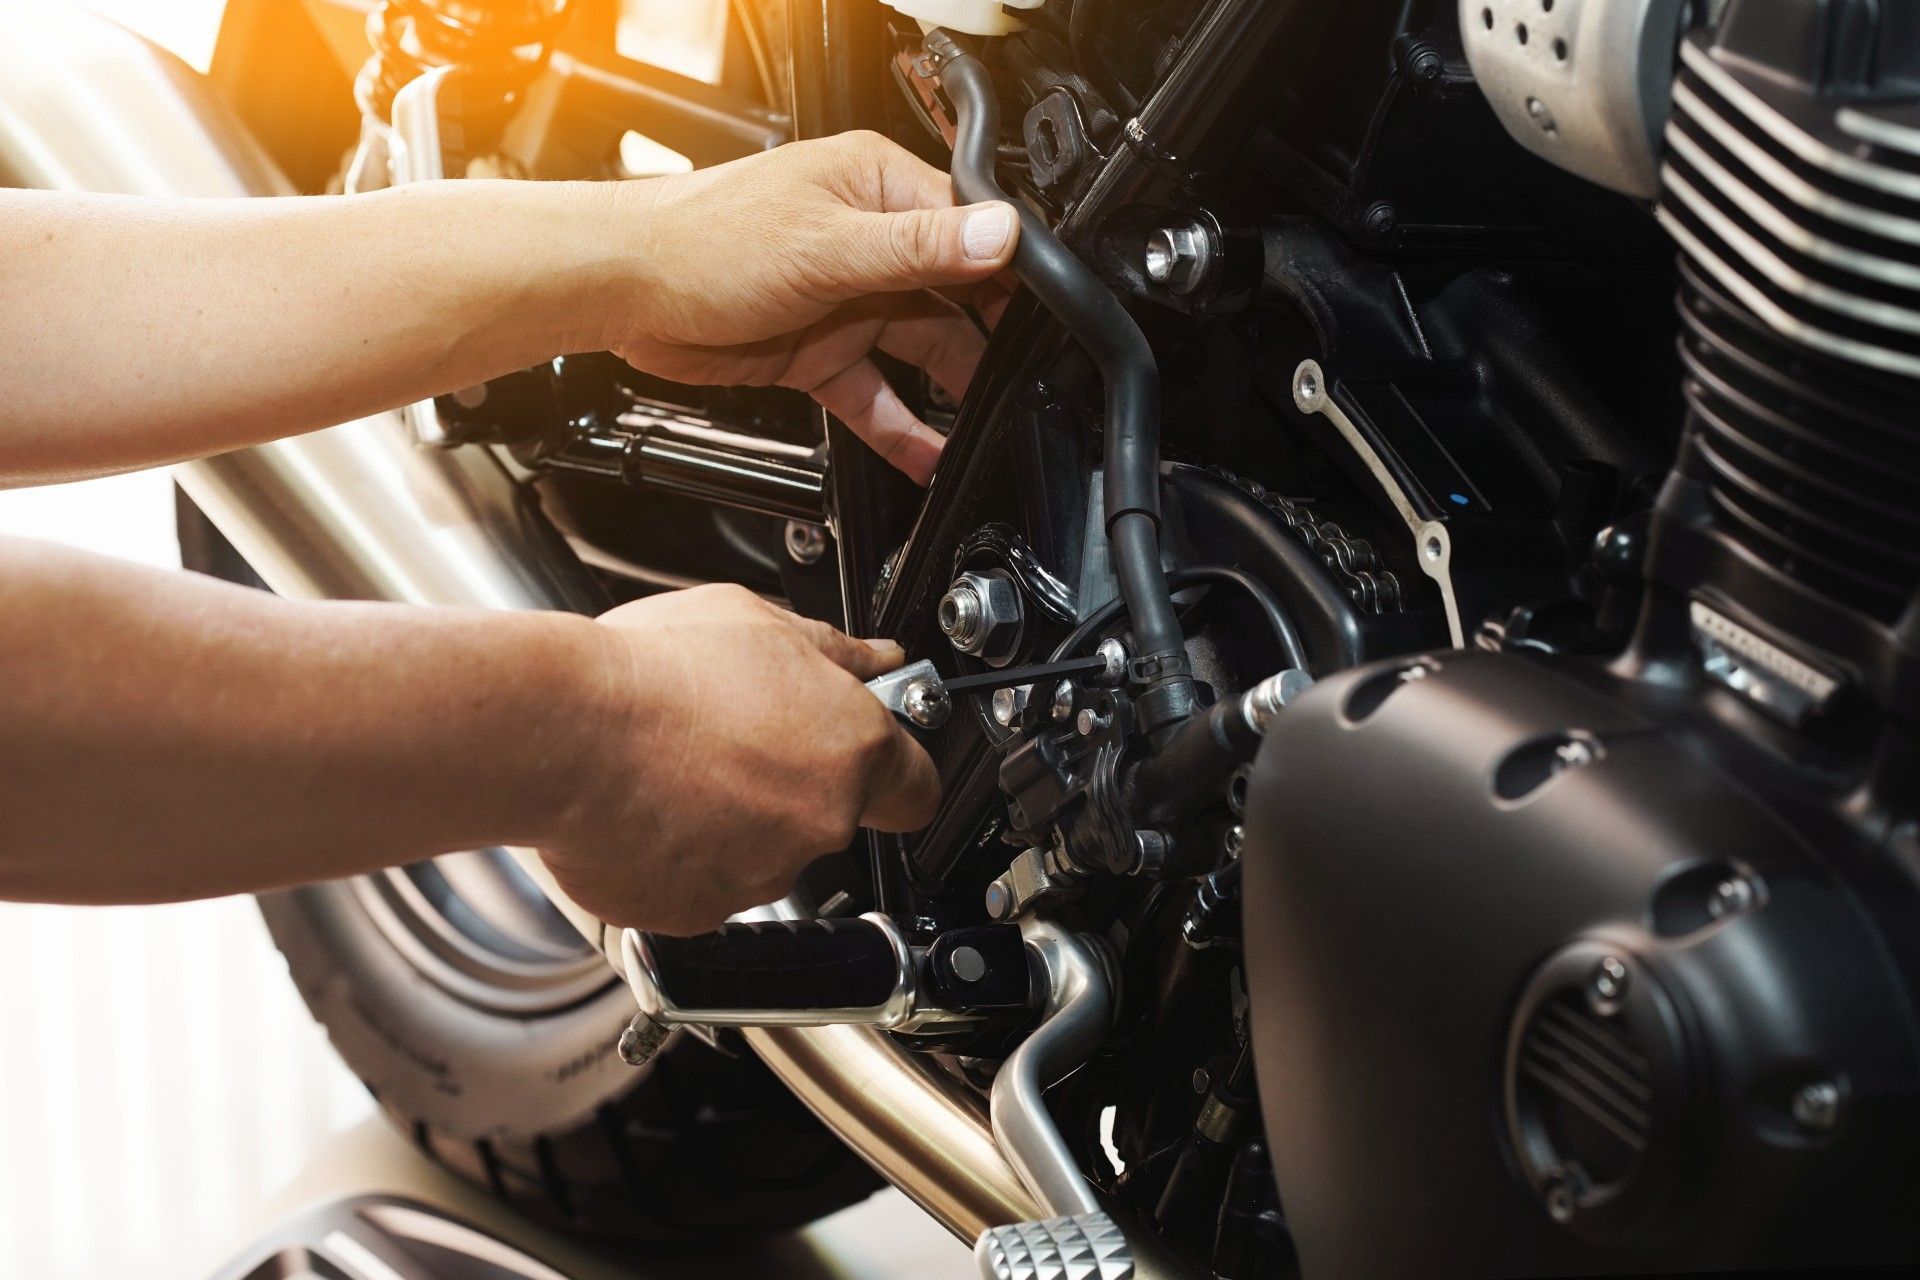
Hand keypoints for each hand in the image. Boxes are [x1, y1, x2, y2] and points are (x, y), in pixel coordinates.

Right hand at [540, 584, 940, 934]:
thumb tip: (872, 657)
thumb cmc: (650, 672)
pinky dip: (681, 856)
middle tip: (733, 736)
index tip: (872, 759)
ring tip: (677, 765)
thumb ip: (834, 650)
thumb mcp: (757, 621)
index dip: (895, 771)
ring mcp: (757, 876)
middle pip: (830, 815)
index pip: (918, 788)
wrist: (558, 734)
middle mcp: (817, 821)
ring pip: (764, 852)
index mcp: (849, 747)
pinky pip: (702, 886)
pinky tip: (649, 805)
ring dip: (734, 818)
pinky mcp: (695, 913)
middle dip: (791, 782)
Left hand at [602, 131, 1019, 484]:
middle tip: (1027, 385)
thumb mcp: (828, 243)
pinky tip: (930, 456)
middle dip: (991, 341)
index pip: (971, 229)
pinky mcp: (819, 352)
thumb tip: (1002, 234)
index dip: (1010, 276)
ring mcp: (846, 301)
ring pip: (923, 351)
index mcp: (877, 189)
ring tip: (991, 432)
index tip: (1045, 320)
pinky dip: (902, 428)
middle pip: (957, 296)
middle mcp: (869, 242)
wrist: (624, 290)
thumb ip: (920, 247)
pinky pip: (877, 395)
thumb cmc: (704, 239)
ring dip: (954, 392)